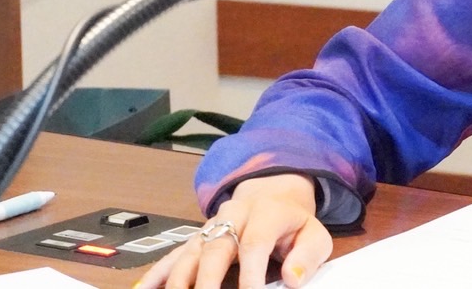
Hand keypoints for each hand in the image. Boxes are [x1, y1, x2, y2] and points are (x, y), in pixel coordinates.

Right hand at [135, 173, 332, 288]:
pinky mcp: (195, 238)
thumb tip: (293, 279)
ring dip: (179, 283)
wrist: (272, 193)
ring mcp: (209, 227)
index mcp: (265, 214)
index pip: (254, 244)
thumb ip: (307, 256)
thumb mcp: (314, 235)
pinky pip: (173, 256)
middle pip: (215, 249)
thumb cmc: (293, 223)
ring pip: (189, 254)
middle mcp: (232, 217)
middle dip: (207, 283)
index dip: (250, 274)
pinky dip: (157, 275)